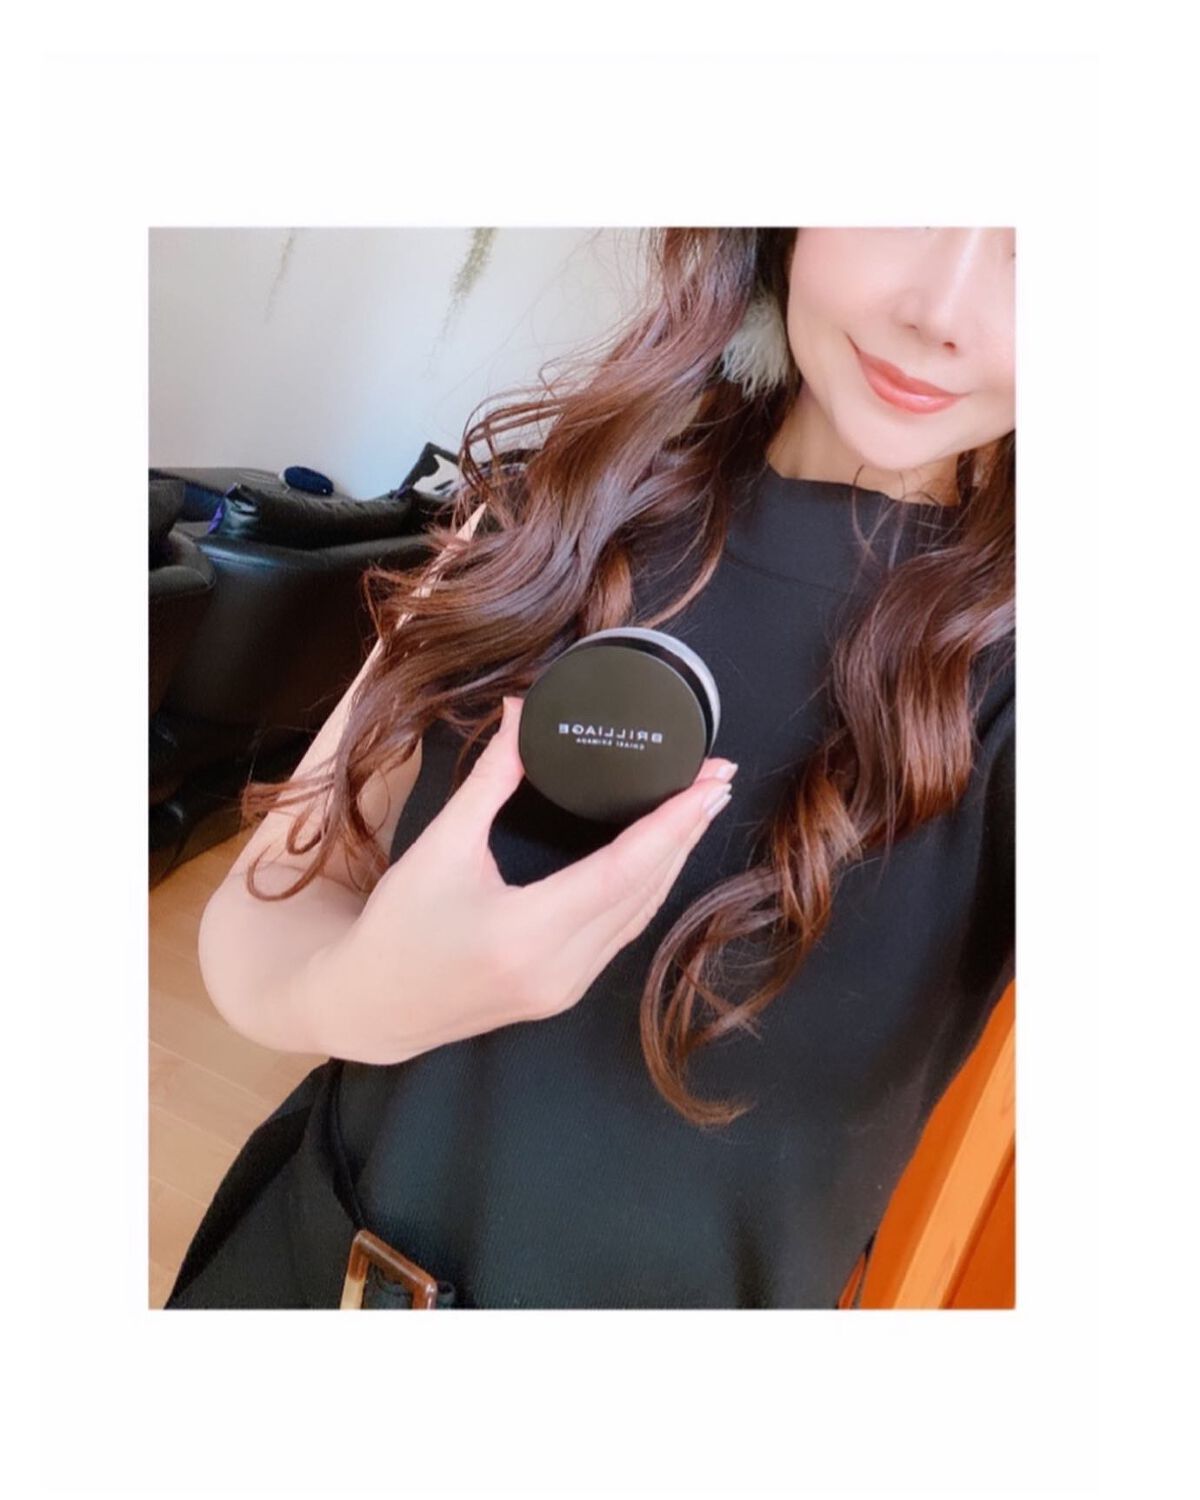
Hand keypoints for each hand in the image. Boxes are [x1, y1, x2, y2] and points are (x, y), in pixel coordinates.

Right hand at [304, 694, 736, 1064]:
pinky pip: (622, 933)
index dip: (672, 823)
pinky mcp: (564, 992)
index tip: (708, 782)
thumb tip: (521, 711)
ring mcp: (566, 987)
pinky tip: (660, 854)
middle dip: (686, 832)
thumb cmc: (398, 925)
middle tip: (717, 777)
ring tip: (699, 806)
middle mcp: (559, 968)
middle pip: (645, 891)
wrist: (370, 1006)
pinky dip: (646, 888)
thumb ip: (490, 780)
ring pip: (640, 915)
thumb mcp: (440, 846)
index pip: (623, 870)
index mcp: (527, 932)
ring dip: (673, 859)